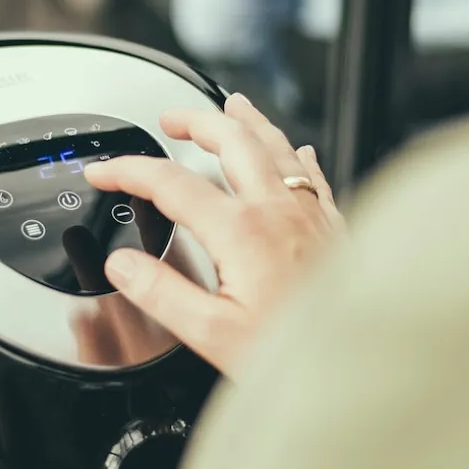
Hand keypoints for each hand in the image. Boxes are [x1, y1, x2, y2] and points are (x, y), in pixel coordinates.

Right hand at [83, 93, 341, 372]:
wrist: (363, 363)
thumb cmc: (295, 355)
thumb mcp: (213, 334)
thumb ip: (162, 293)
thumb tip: (121, 265)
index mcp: (243, 232)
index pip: (172, 183)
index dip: (130, 170)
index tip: (105, 171)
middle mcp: (279, 211)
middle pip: (232, 141)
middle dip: (195, 120)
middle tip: (170, 118)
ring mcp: (311, 215)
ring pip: (278, 147)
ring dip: (248, 121)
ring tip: (232, 105)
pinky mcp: (335, 229)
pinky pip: (312, 175)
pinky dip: (296, 155)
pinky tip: (299, 152)